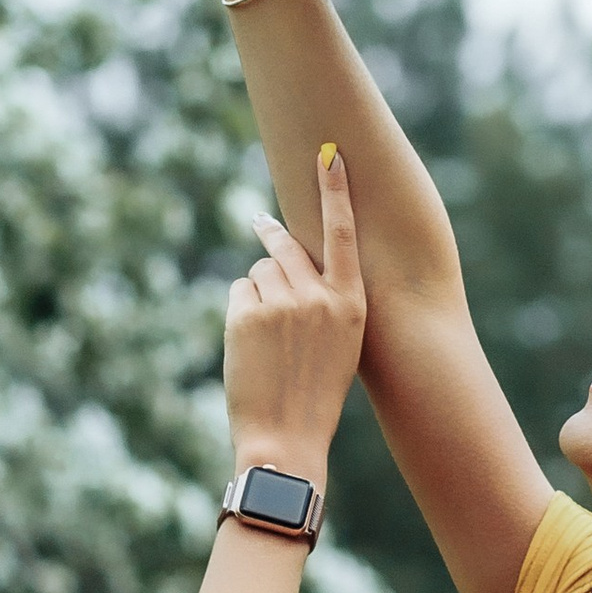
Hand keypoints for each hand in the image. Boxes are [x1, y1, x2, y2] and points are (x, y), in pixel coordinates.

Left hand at [222, 148, 363, 478]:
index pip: (342, 234)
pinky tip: (248, 342)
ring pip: (260, 269)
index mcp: (352, 304)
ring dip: (257, 290)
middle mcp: (321, 297)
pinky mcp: (248, 313)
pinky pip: (238, 289)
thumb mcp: (338, 343)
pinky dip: (239, 309)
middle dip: (272, 236)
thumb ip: (323, 300)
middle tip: (260, 221)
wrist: (287, 438)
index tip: (330, 154)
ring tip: (265, 335)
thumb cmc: (314, 395)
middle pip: (287, 247)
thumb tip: (286, 261)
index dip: (335, 191)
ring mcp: (283, 303)